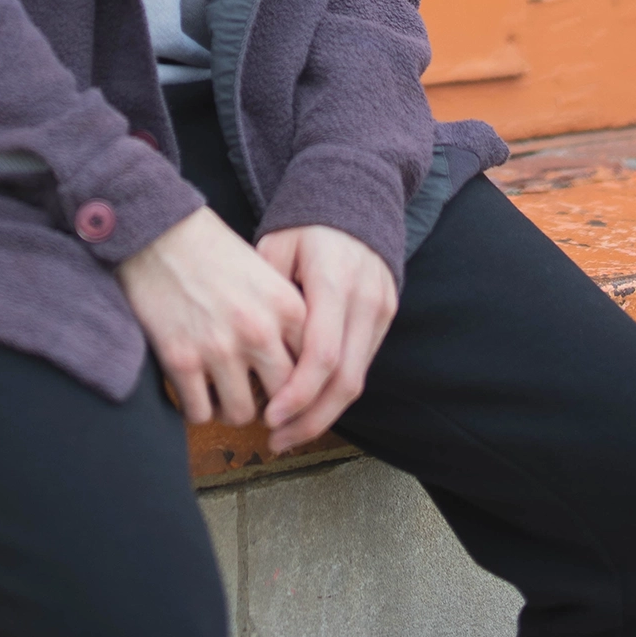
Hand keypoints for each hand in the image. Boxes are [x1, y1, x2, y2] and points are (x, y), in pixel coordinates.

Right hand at [118, 207, 306, 425]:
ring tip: (220, 391)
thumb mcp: (264, 271)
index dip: (299, 380)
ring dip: (230, 407)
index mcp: (286, 306)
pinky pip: (199, 413)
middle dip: (269, 401)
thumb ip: (284, 314)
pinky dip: (196, 408)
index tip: (284, 381)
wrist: (157, 231)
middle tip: (253, 391)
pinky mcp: (181, 361)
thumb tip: (295, 360)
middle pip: (283, 399)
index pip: (313, 368)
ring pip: (241, 414)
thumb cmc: (208, 247)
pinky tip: (192, 389)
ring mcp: (220, 348)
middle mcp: (259, 331)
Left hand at [257, 225, 397, 452]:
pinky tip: (308, 407)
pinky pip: (363, 365)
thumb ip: (266, 292)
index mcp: (333, 280)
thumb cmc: (306, 222)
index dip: (297, 394)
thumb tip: (248, 350)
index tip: (269, 417)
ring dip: (324, 414)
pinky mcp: (387, 316)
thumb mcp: (277, 245)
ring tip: (287, 435)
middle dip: (310, 418)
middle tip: (276, 440)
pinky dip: (335, 392)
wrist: (357, 196)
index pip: (322, 354)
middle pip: (345, 379)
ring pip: (358, 379)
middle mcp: (365, 299)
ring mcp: (381, 309)